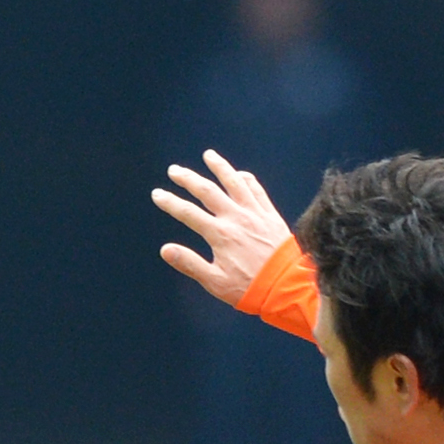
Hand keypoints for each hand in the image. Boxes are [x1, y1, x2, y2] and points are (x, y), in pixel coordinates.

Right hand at [153, 150, 293, 305]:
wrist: (286, 286)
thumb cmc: (249, 288)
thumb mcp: (215, 282)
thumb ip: (190, 263)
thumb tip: (165, 249)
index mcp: (220, 234)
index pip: (188, 213)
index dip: (170, 202)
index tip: (157, 194)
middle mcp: (236, 218)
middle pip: (207, 191)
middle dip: (188, 179)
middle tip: (174, 170)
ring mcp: (254, 213)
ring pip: (234, 182)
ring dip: (220, 167)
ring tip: (208, 155)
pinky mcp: (270, 215)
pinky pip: (256, 190)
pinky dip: (246, 179)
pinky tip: (239, 174)